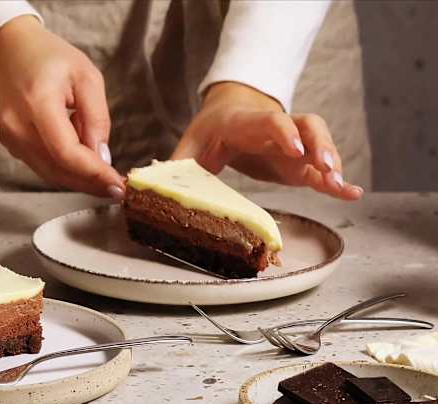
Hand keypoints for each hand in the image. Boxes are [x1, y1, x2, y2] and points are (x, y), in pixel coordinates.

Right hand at [0, 16, 124, 198]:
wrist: (10, 50)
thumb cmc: (50, 57)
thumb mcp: (87, 77)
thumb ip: (97, 118)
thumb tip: (102, 156)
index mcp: (37, 103)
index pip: (66, 152)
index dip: (94, 173)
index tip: (117, 185)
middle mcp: (18, 126)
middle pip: (58, 170)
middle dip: (91, 183)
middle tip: (117, 189)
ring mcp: (11, 139)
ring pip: (51, 174)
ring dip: (80, 179)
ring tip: (104, 176)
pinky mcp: (13, 145)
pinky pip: (44, 166)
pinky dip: (67, 169)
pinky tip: (84, 161)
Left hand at [172, 82, 362, 200]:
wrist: (232, 109)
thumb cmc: (212, 127)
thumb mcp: (191, 142)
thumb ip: (178, 162)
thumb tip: (153, 183)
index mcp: (247, 122)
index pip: (269, 121)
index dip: (283, 133)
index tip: (296, 149)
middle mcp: (277, 130)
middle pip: (307, 126)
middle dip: (319, 145)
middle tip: (325, 169)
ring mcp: (292, 145)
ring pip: (320, 145)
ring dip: (331, 162)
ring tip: (339, 185)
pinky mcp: (299, 162)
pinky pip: (321, 169)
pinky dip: (337, 181)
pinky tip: (351, 192)